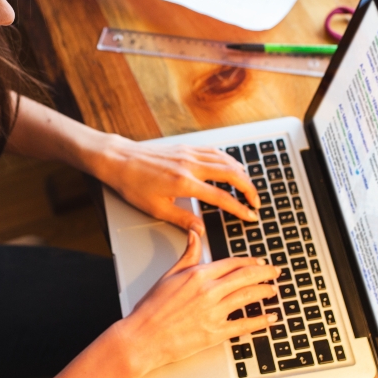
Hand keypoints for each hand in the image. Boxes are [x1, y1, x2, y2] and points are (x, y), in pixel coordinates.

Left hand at [94, 138, 260, 234]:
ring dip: (242, 174)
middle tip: (257, 202)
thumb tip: (201, 231)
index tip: (250, 216)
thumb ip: (182, 219)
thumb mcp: (156, 209)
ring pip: (226, 160)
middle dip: (249, 189)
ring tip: (249, 187)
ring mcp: (189, 153)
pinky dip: (228, 159)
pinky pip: (214, 151)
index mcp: (184, 183)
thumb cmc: (134, 184)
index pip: (221, 197)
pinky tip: (233, 166)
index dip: (239, 208)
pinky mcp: (186, 147)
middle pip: (231, 174)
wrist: (120, 160)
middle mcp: (190, 165)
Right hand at [116, 230, 278, 376]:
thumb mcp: (169, 275)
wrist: (143, 337)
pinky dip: (261, 321)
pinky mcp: (215, 333)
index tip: (258, 261)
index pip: (232, 263)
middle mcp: (209, 291)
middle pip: (246, 276)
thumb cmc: (152, 309)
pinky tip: (271, 318)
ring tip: (273, 290)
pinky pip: (244, 325)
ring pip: (248, 297)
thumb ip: (187, 255)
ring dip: (265, 292)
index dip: (250, 261)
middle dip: (265, 273)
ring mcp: (214, 313)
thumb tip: (195, 234)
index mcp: (198, 275)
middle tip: (275, 272)